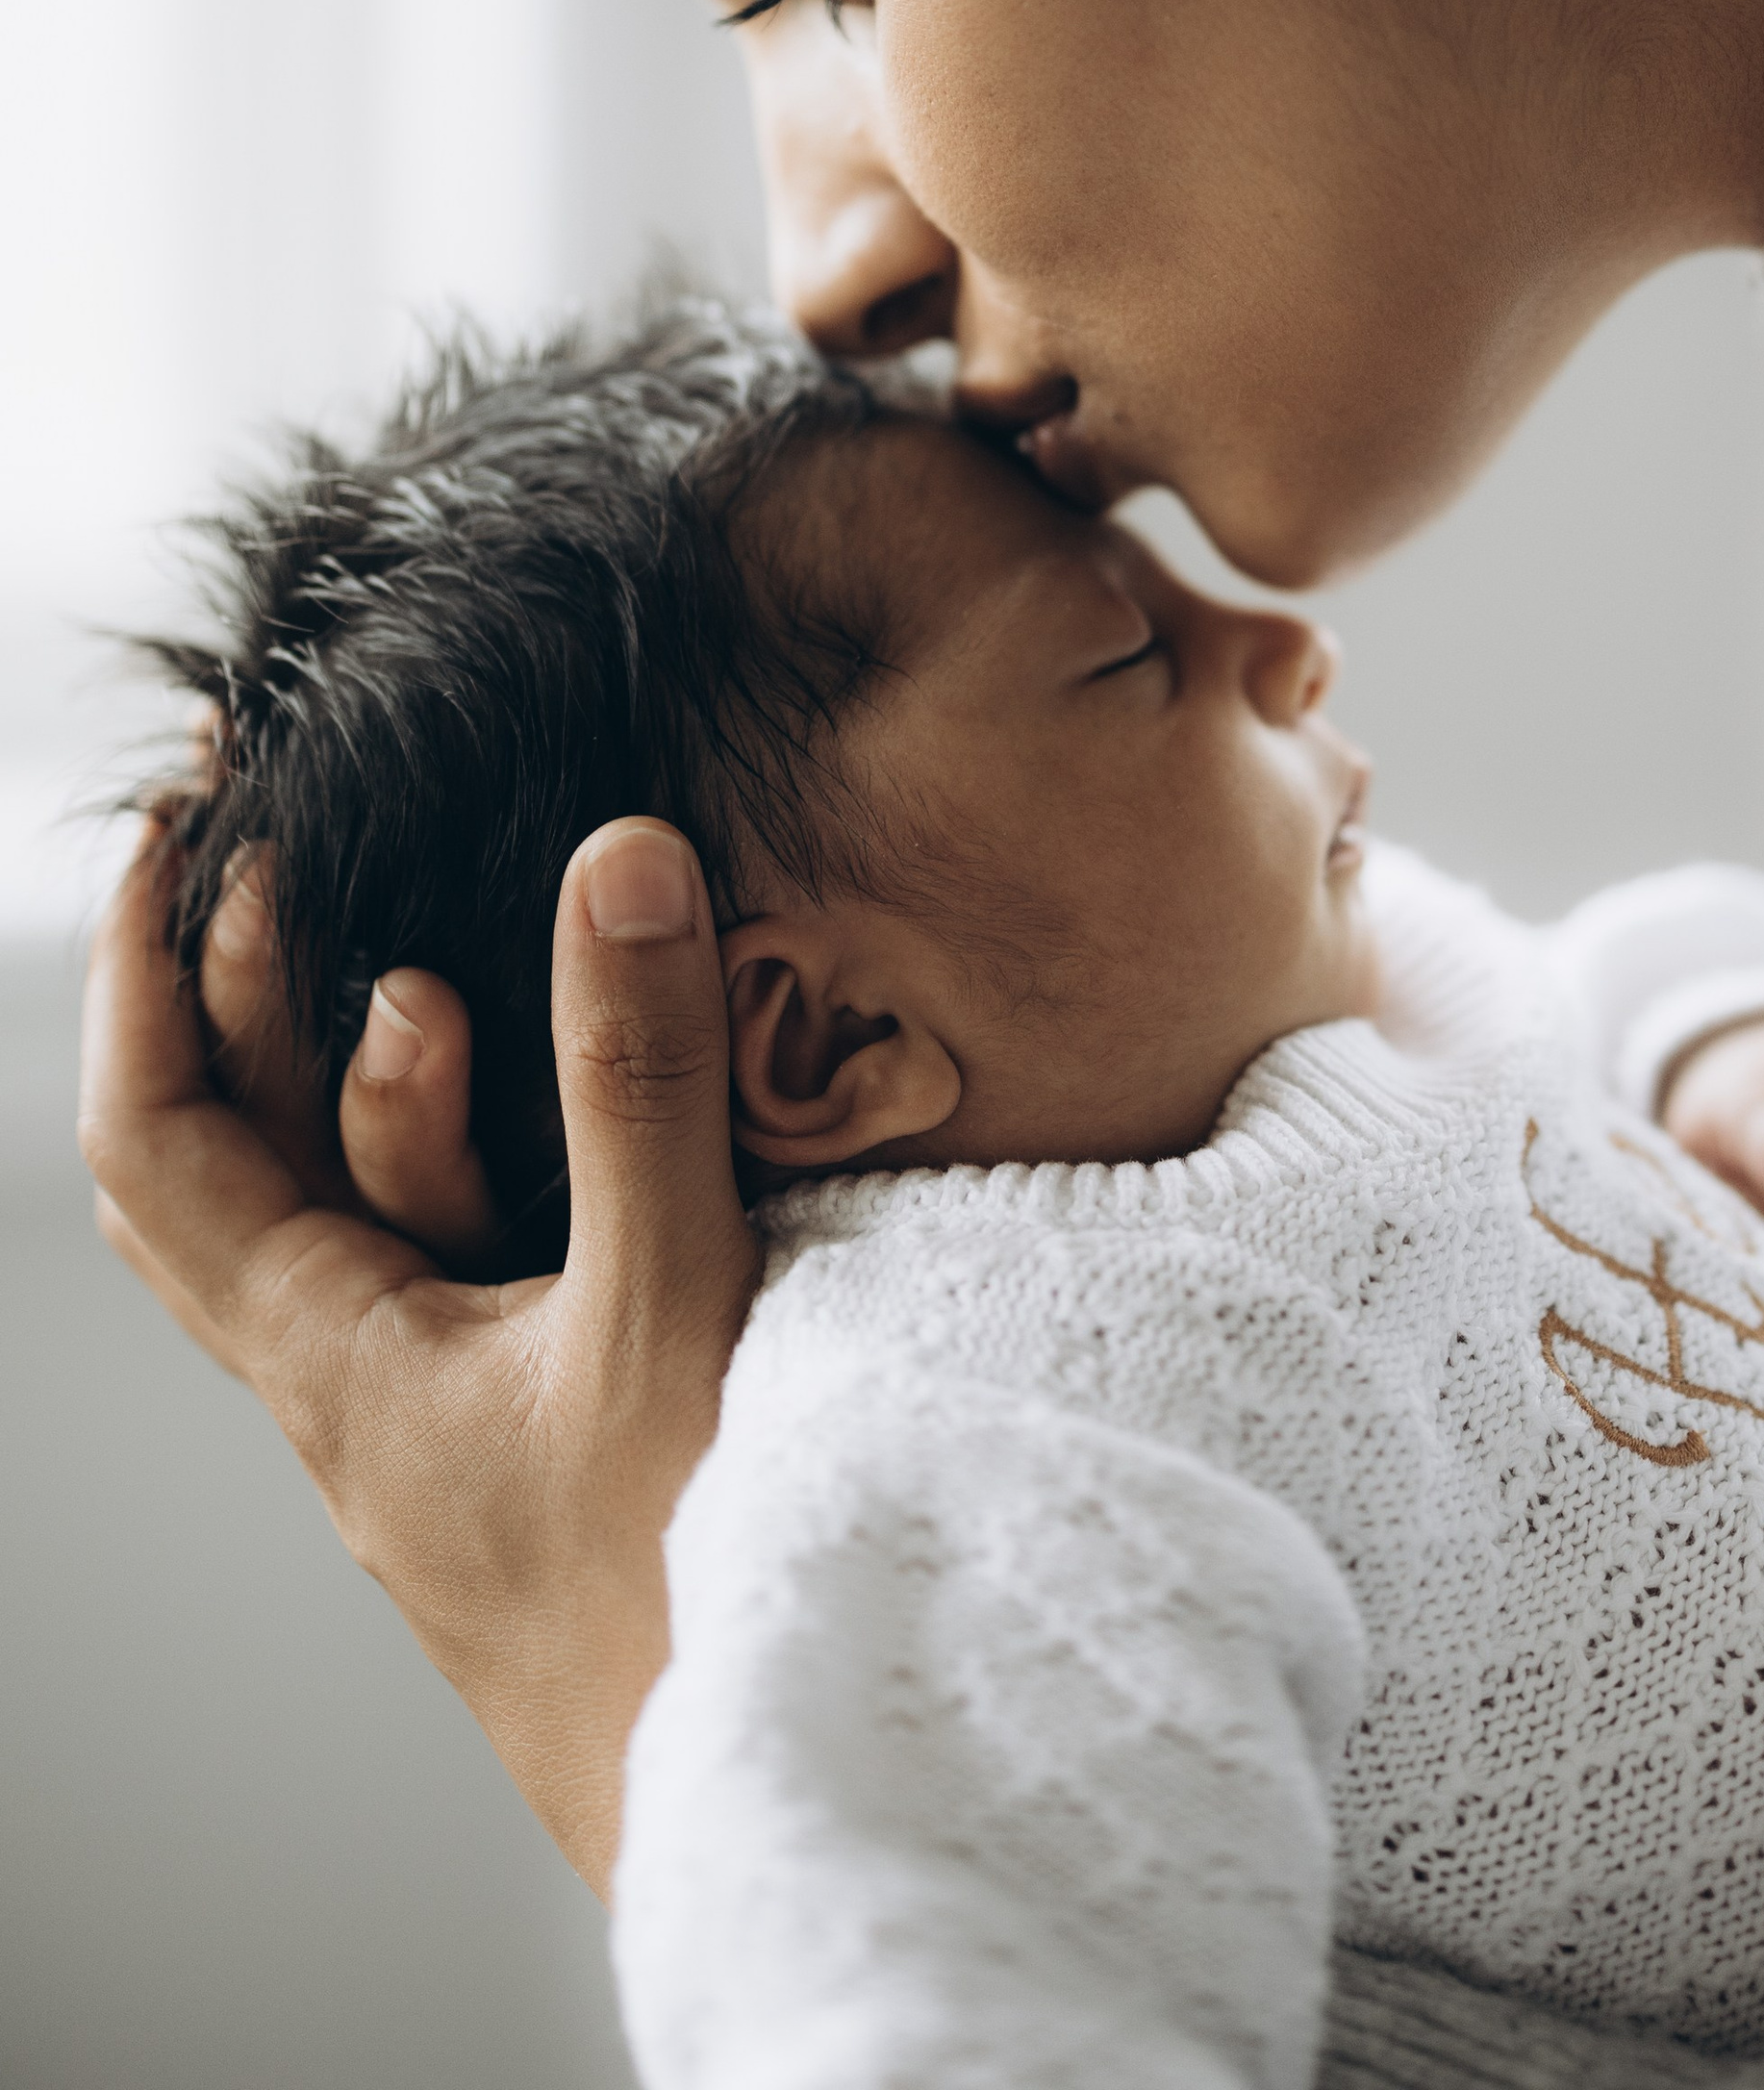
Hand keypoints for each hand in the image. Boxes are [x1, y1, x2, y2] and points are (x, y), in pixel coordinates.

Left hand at [79, 813, 756, 1893]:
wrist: (760, 1796)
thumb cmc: (681, 1602)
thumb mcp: (664, 1306)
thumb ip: (638, 1081)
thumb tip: (616, 858)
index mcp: (333, 1357)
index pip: (159, 1140)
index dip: (140, 973)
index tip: (176, 831)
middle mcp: (351, 1385)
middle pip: (220, 1163)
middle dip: (231, 987)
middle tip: (285, 838)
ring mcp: (431, 1414)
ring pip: (338, 1213)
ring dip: (359, 1065)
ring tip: (424, 934)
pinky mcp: (520, 1430)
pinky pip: (446, 1261)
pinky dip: (464, 1147)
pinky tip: (537, 1093)